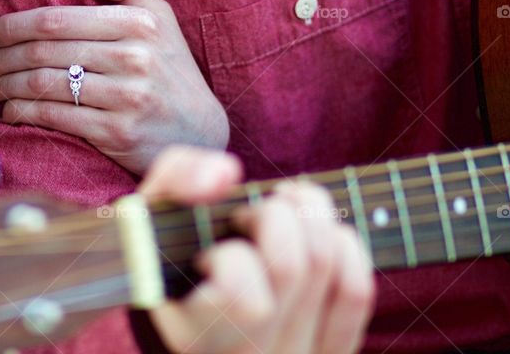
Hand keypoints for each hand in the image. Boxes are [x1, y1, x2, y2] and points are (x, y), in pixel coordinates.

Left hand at [0, 0, 228, 173]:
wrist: (200, 131)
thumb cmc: (172, 70)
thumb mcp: (160, 19)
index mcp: (139, 24)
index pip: (57, 19)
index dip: (15, 25)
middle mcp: (134, 58)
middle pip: (45, 51)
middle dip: (4, 57)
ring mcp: (126, 97)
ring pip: (45, 84)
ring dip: (7, 85)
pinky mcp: (117, 132)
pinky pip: (56, 117)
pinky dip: (23, 112)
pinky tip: (9, 110)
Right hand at [139, 147, 375, 353]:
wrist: (192, 291)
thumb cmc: (170, 243)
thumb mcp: (152, 206)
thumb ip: (177, 177)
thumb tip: (225, 174)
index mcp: (194, 336)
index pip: (241, 298)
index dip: (231, 255)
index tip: (213, 247)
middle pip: (291, 267)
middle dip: (275, 213)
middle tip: (251, 212)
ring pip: (327, 266)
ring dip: (310, 216)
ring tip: (282, 210)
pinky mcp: (331, 352)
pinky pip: (357, 290)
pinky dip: (343, 243)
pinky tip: (315, 234)